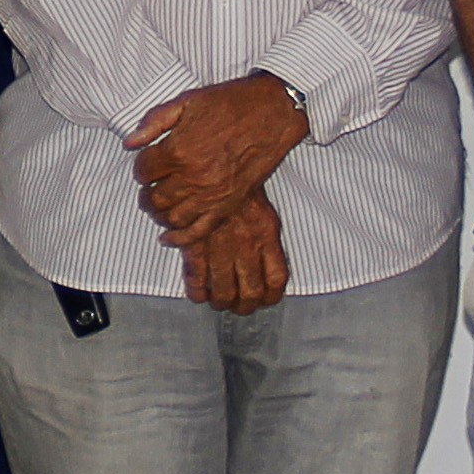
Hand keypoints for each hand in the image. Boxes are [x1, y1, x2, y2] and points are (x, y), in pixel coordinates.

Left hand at [128, 74, 307, 243]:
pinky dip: (180, 238)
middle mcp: (193, 177)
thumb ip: (154, 121)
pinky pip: (199, 231)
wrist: (272, 113)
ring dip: (160, 214)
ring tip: (159, 205)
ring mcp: (212, 195)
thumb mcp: (186, 101)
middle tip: (149, 187)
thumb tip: (130, 142)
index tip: (147, 163)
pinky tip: (169, 236)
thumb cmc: (229, 103)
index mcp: (179, 150)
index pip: (143, 170)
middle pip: (154, 198)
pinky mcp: (229, 205)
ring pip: (172, 217)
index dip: (141, 166)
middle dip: (147, 193)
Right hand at [177, 193, 289, 313]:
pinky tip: (198, 293)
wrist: (214, 167)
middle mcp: (246, 247)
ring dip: (221, 302)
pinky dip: (197, 293)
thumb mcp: (265, 214)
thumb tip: (269, 267)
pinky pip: (197, 280)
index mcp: (266, 237)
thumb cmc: (238, 188)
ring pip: (224, 292)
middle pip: (251, 293)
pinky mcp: (196, 246)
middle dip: (244, 306)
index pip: (276, 279)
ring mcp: (221, 248)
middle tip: (238, 306)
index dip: (270, 296)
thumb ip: (268, 242)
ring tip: (218, 301)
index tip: (264, 300)